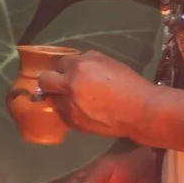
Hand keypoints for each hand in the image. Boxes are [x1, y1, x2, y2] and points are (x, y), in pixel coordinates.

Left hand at [16, 45, 158, 143]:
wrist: (139, 111)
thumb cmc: (128, 83)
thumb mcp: (107, 62)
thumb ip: (86, 60)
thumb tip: (75, 64)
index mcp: (79, 66)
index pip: (59, 63)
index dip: (65, 67)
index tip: (69, 71)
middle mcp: (70, 85)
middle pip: (44, 81)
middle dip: (50, 81)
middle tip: (60, 84)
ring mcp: (69, 105)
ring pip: (52, 99)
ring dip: (61, 98)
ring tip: (75, 100)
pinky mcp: (73, 122)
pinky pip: (63, 114)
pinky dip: (69, 111)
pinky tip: (83, 111)